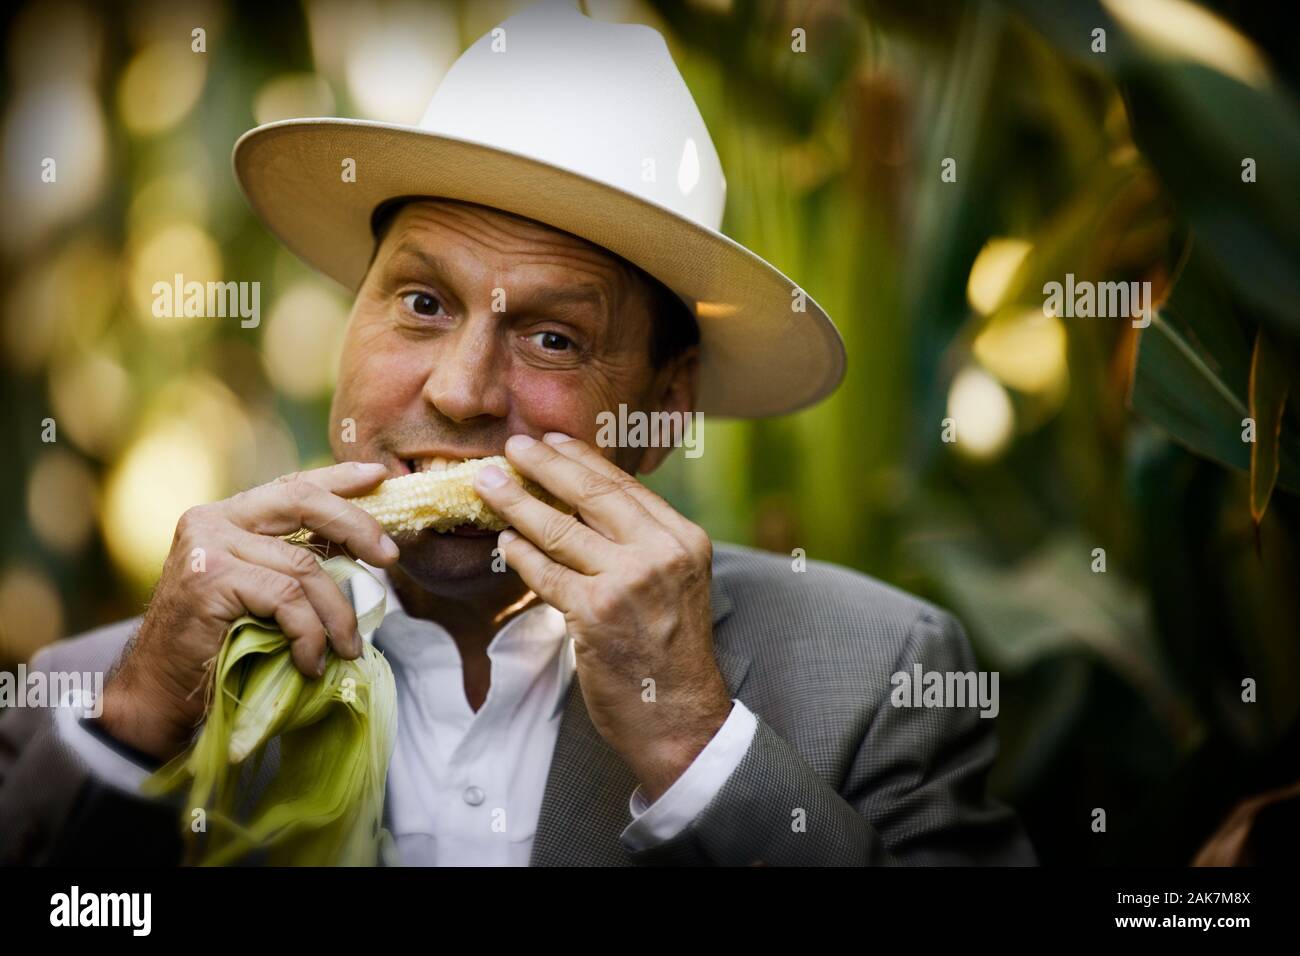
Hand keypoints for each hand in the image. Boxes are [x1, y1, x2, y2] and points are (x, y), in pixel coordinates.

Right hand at [99, 461, 399, 761]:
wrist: (159, 694)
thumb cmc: (218, 646)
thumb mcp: (261, 591)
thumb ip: (294, 562)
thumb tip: (364, 551)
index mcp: (227, 516)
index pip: (292, 486)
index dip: (339, 477)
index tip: (379, 475)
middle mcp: (212, 519)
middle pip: (303, 502)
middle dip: (356, 525)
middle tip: (390, 558)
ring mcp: (207, 545)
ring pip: (304, 566)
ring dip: (338, 613)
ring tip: (348, 649)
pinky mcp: (209, 578)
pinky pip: (287, 598)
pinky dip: (310, 634)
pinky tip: (310, 662)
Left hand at [475, 432, 732, 801]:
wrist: (679, 714)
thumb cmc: (670, 649)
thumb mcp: (674, 582)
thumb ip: (640, 541)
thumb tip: (582, 498)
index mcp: (683, 539)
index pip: (624, 486)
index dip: (582, 459)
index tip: (551, 440)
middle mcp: (660, 553)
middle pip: (592, 495)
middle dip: (545, 465)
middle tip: (512, 447)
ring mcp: (628, 582)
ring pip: (560, 530)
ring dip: (517, 503)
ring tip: (488, 484)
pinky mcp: (595, 614)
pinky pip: (546, 573)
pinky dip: (520, 554)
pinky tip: (504, 541)